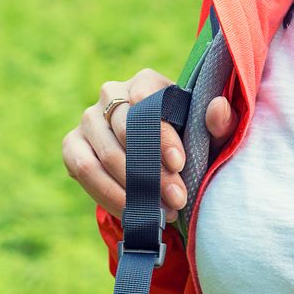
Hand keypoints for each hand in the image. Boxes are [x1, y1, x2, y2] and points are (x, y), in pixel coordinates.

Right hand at [62, 68, 236, 222]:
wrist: (155, 163)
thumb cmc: (187, 141)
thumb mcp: (208, 135)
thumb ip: (221, 123)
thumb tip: (218, 108)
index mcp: (145, 82)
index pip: (147, 99)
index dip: (161, 134)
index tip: (179, 164)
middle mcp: (111, 93)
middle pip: (125, 129)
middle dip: (151, 170)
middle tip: (176, 199)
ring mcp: (88, 119)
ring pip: (104, 154)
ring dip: (132, 188)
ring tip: (160, 212)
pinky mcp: (72, 145)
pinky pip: (85, 171)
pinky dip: (109, 195)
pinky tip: (133, 211)